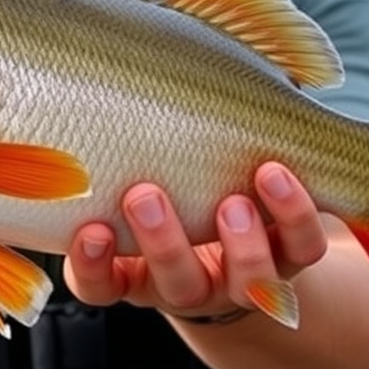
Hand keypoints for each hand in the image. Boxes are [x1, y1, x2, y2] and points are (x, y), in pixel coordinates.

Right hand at [63, 162, 327, 319]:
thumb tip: (66, 82)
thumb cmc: (170, 186)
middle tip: (145, 197)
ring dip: (241, 244)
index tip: (90, 230)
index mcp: (138, 271)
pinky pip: (302, 248)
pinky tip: (277, 174)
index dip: (91, 266)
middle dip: (163, 244)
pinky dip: (294, 214)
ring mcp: (244, 275)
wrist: (244, 228)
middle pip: (177, 285)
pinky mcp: (293, 256)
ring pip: (247, 282)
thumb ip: (111, 155)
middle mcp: (191, 281)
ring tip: (232, 200)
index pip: (102, 285)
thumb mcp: (133, 179)